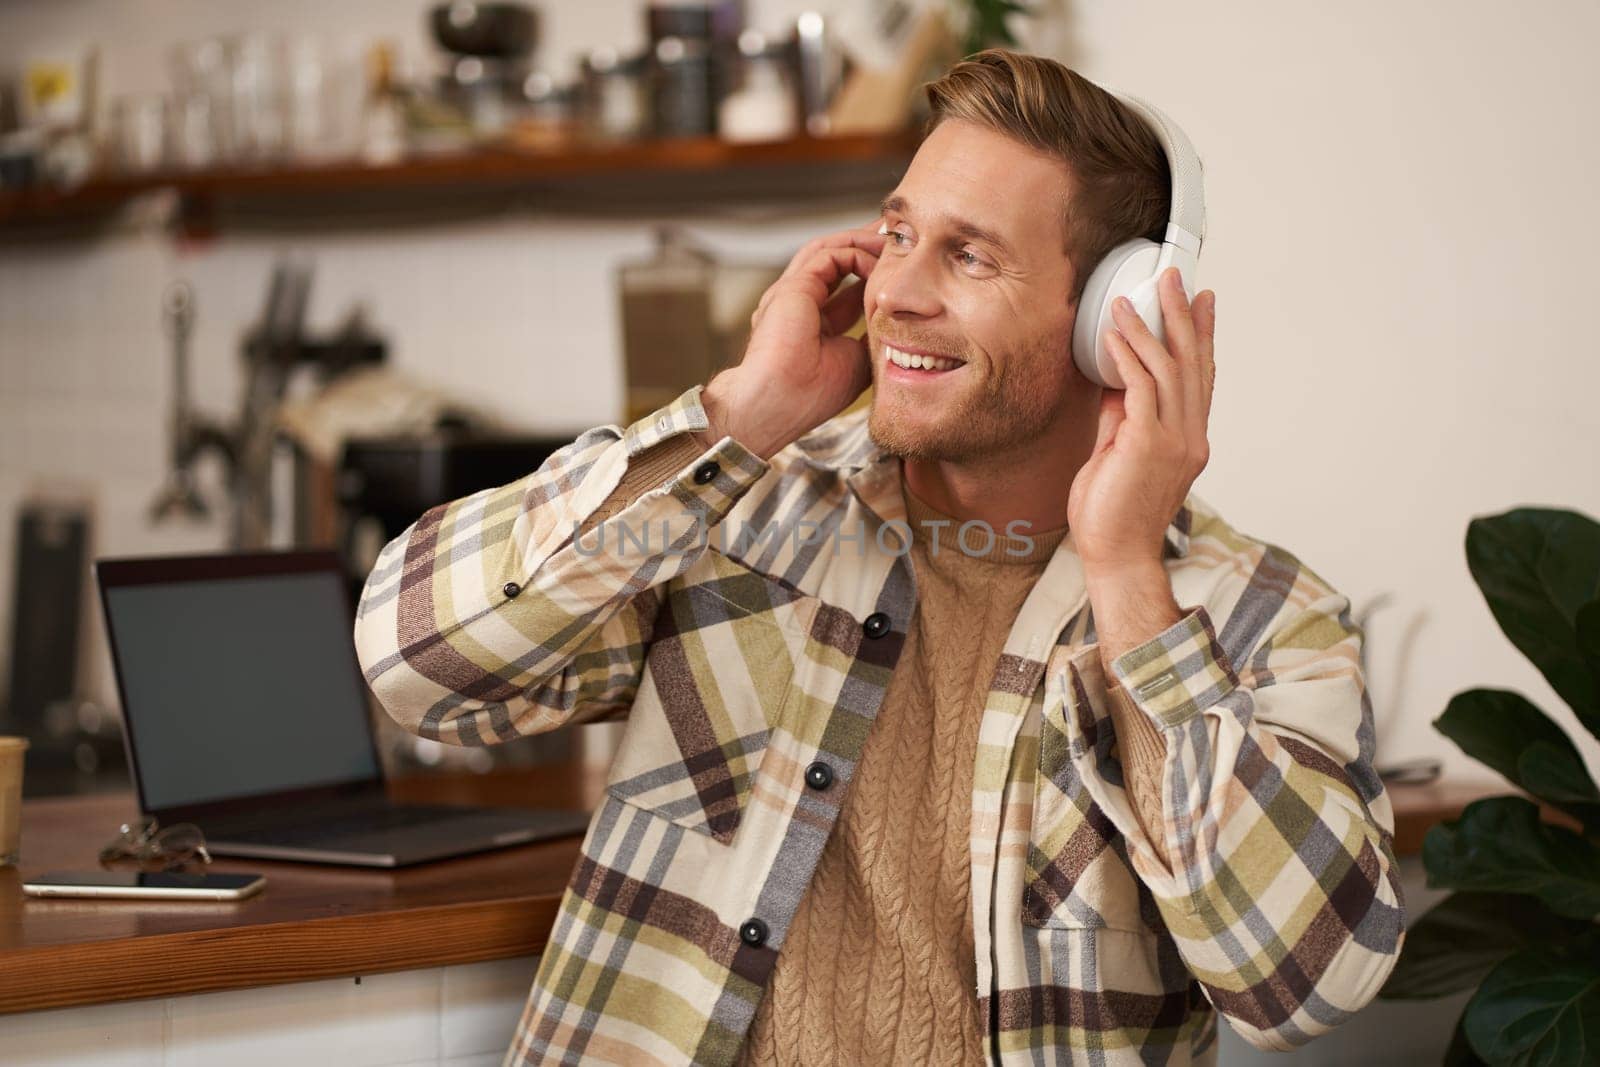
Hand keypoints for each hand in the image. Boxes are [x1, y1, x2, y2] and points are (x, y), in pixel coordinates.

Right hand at [695, 219, 885, 457]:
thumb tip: (896, 318)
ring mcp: (791, 292)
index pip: (845, 287)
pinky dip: (856, 252)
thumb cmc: (811, 395)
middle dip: (867, 246)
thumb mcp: (856, 361)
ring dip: (862, 241)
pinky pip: (829, 255)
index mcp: (811, 323)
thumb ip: (870, 335)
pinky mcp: (793, 287)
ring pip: (828, 250)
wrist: (777, 404)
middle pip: (835, 261)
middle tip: (898, 236)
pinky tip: (878, 260)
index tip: (898, 268)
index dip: (872, 274)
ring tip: (891, 236)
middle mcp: (797, 303)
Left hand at [1068, 267, 1216, 571]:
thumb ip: (1122, 418)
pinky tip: (1115, 335)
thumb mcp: (1118, 455)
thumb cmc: (1112, 515)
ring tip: (1135, 297)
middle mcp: (1189, 438)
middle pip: (1193, 364)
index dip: (1203, 337)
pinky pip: (1142, 389)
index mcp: (1188, 441)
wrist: (1115, 555)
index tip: (1202, 302)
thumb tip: (1114, 383)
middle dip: (1184, 317)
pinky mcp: (1147, 446)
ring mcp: (1174, 442)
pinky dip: (1129, 357)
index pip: (1201, 378)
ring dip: (1151, 328)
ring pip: (1169, 370)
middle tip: (1175, 279)